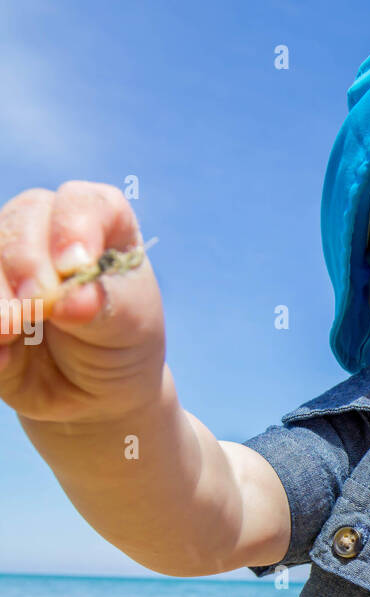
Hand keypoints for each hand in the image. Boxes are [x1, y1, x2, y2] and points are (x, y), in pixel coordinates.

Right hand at [0, 182, 165, 423]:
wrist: (95, 394)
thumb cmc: (122, 345)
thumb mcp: (130, 326)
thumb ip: (103, 307)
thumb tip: (69, 301)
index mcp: (100, 225)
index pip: (83, 202)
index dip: (74, 225)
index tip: (74, 266)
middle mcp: (48, 232)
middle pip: (23, 218)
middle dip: (25, 262)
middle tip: (36, 306)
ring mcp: (10, 262)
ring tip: (10, 332)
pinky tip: (4, 357)